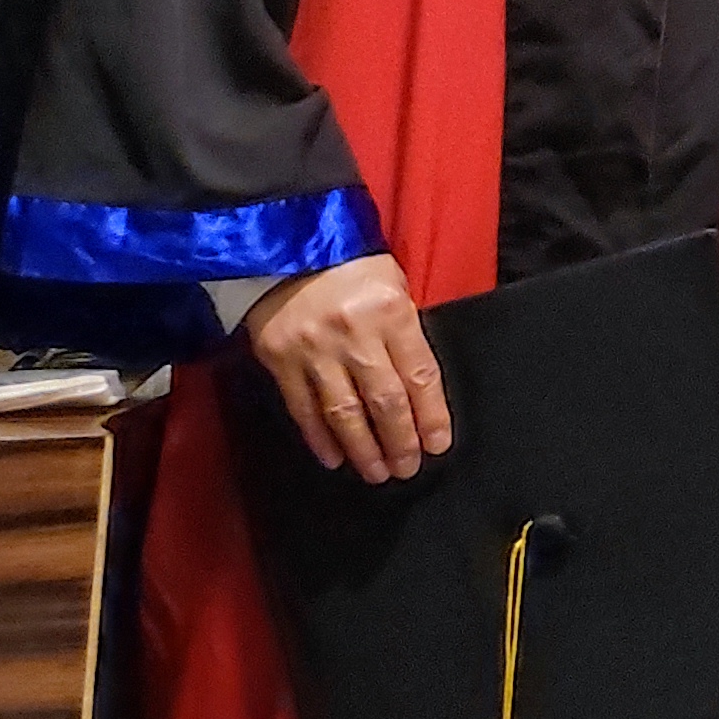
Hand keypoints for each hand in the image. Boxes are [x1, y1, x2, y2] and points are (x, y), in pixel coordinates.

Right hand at [248, 253, 450, 481]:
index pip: (419, 375)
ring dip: (363, 449)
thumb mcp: (394, 287)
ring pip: (343, 412)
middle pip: (384, 401)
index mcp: (391, 312)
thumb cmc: (353, 266)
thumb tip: (418, 389)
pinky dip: (319, 437)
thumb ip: (405, 334)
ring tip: (377, 473)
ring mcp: (313, 349)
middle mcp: (353, 334)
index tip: (438, 445)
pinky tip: (335, 458)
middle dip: (399, 442)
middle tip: (407, 468)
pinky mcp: (279, 359)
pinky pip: (302, 407)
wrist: (287, 245)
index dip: (431, 415)